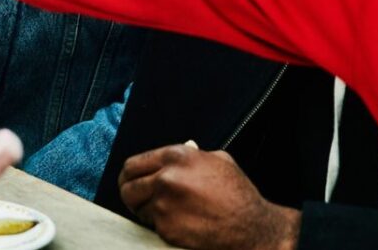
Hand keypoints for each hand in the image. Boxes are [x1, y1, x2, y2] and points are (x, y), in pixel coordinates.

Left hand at [119, 145, 299, 249]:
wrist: (250, 227)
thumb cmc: (237, 194)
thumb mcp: (218, 161)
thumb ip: (193, 154)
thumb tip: (182, 150)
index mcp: (177, 156)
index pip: (134, 164)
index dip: (129, 175)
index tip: (129, 182)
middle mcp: (166, 177)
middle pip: (127, 187)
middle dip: (131, 194)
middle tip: (138, 200)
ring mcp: (164, 204)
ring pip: (138, 208)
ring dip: (147, 211)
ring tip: (167, 212)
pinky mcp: (166, 227)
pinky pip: (152, 226)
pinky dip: (161, 227)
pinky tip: (180, 223)